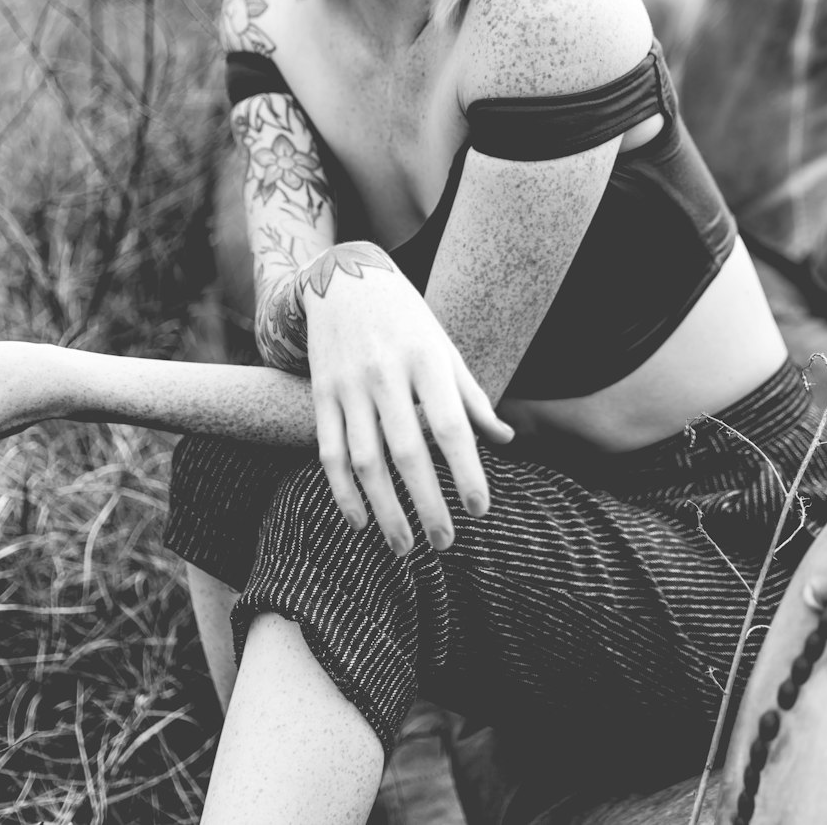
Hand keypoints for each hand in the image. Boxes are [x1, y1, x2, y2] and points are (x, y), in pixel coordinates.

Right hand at [301, 244, 513, 555]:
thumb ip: (471, 397)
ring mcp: (348, 386)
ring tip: (405, 546)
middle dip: (427, 504)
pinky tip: (361, 522)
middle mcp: (386, 374)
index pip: (449, 425)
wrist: (344, 279)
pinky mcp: (321, 394)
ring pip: (364, 461)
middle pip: (406, 452)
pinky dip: (343, 493)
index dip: (466, 470)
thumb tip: (505, 440)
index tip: (480, 509)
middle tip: (444, 544)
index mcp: (426, 360)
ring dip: (385, 510)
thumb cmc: (407, 320)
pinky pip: (329, 453)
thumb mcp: (444, 347)